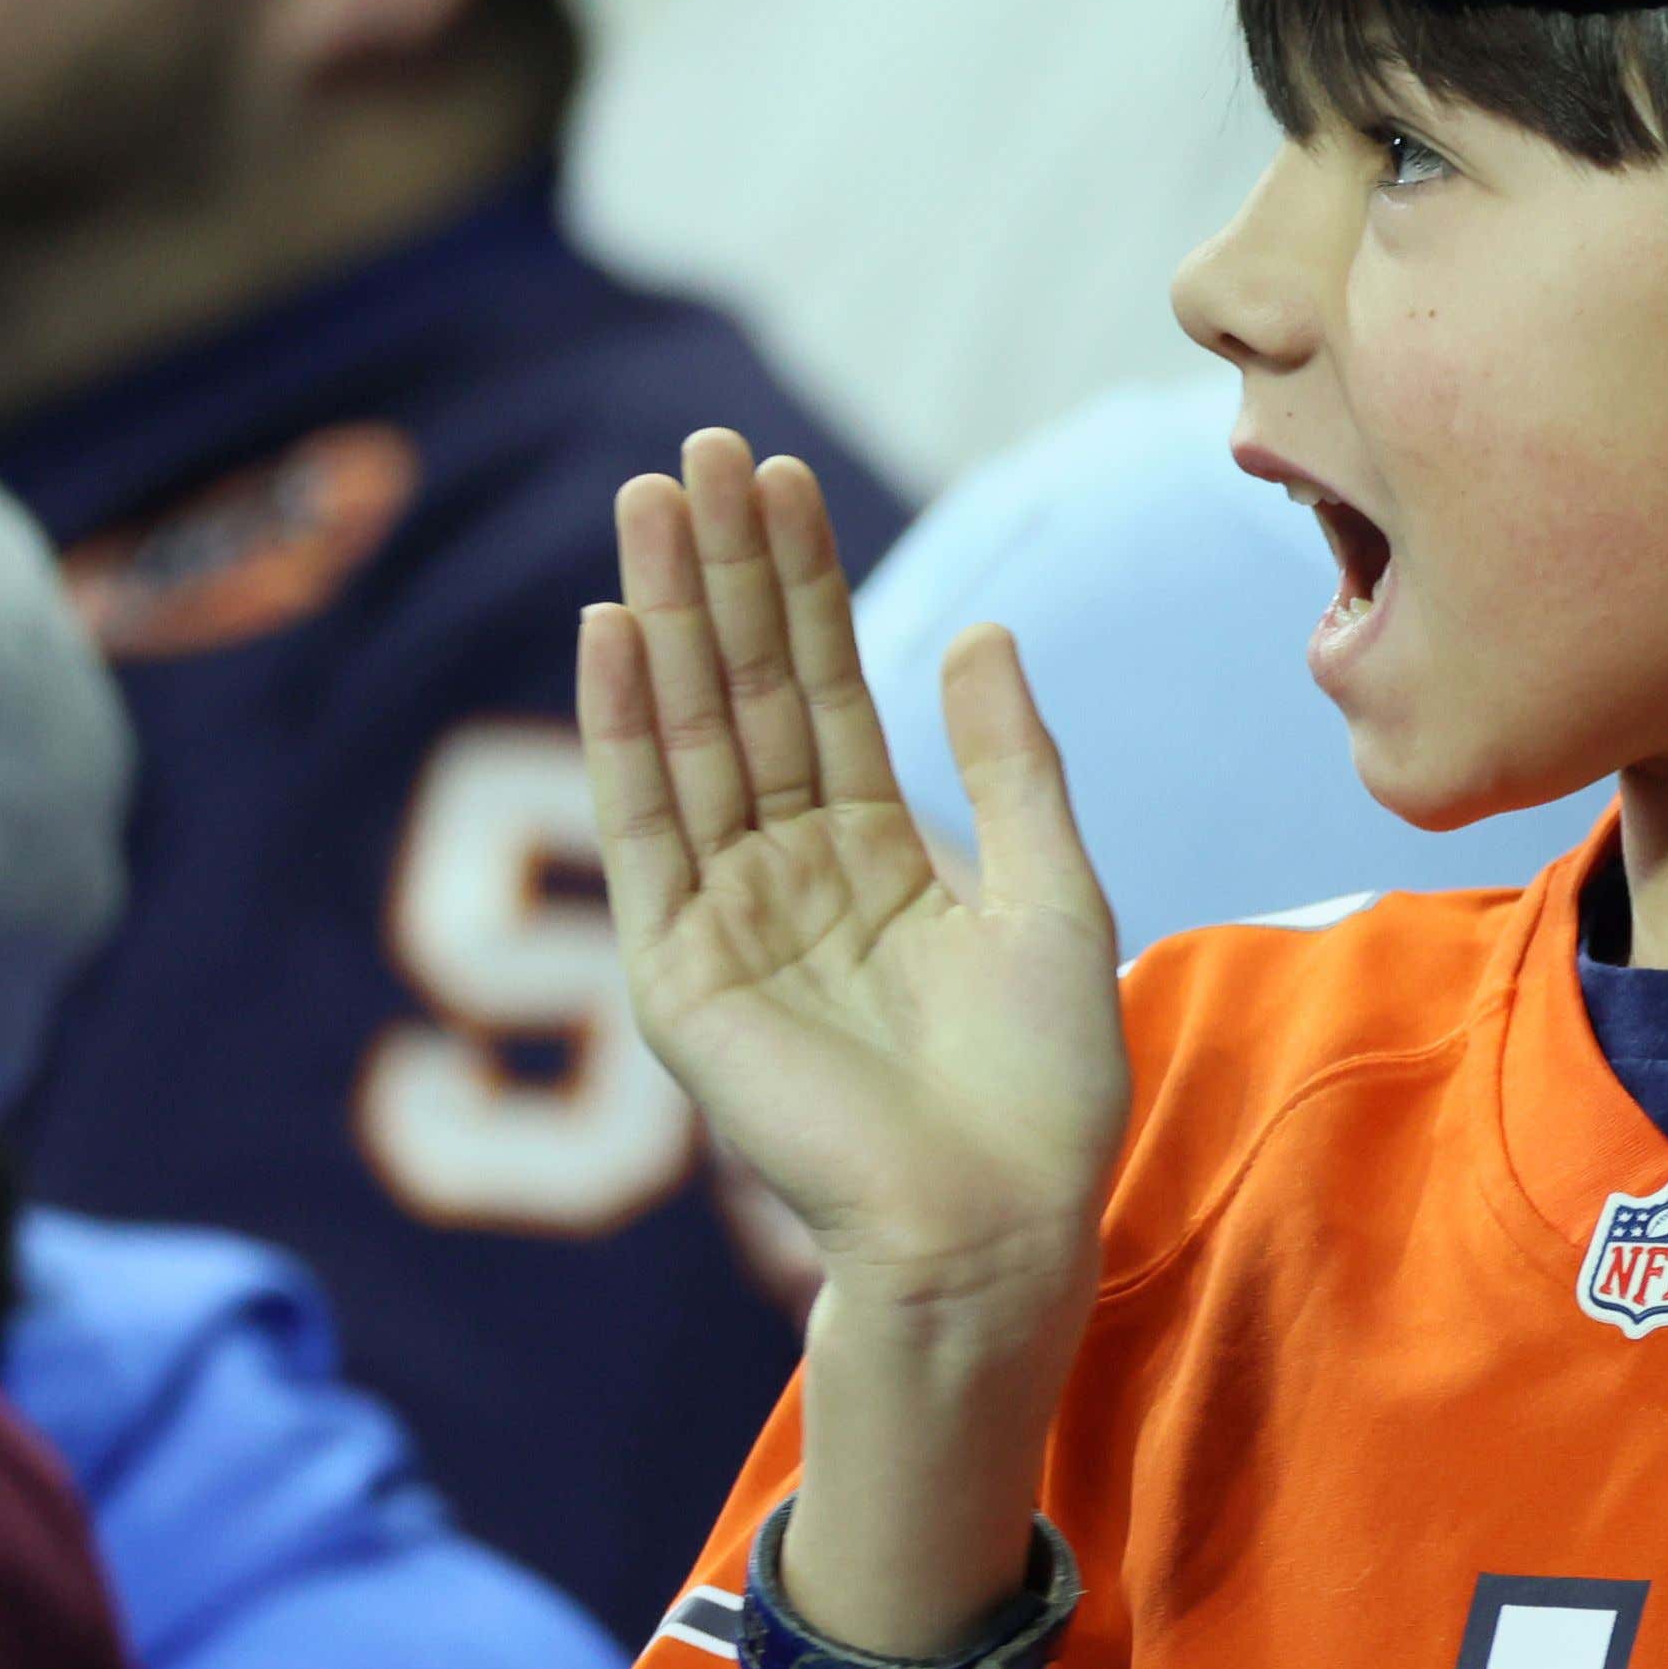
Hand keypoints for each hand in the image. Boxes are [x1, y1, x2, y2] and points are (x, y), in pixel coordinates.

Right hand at [579, 431, 1128, 1363]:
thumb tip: (978, 630)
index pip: (825, 686)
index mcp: (873, 853)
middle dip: (723, 573)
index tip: (778, 475)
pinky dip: (626, 734)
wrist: (1004, 1217)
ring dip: (666, 618)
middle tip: (700, 450)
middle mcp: (788, 871)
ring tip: (649, 503)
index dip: (802, 583)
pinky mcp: (682, 976)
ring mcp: (727, 918)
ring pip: (690, 739)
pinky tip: (616, 635)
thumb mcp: (1051, 889)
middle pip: (746, 692)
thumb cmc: (1045, 1083)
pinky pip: (648, 834)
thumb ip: (1008, 763)